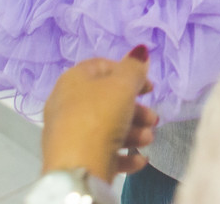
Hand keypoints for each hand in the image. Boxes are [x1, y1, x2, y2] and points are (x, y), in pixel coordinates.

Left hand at [41, 51, 157, 181]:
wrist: (77, 168)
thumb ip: (134, 68)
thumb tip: (139, 51)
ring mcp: (70, 132)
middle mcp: (67, 104)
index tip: (149, 87)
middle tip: (153, 119)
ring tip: (147, 140)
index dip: (129, 72)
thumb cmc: (100, 117)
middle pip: (108, 100)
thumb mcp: (122, 86)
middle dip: (136, 109)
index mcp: (73, 80)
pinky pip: (104, 150)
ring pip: (108, 126)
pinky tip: (139, 159)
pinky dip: (123, 153)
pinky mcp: (76, 157)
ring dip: (134, 132)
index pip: (102, 66)